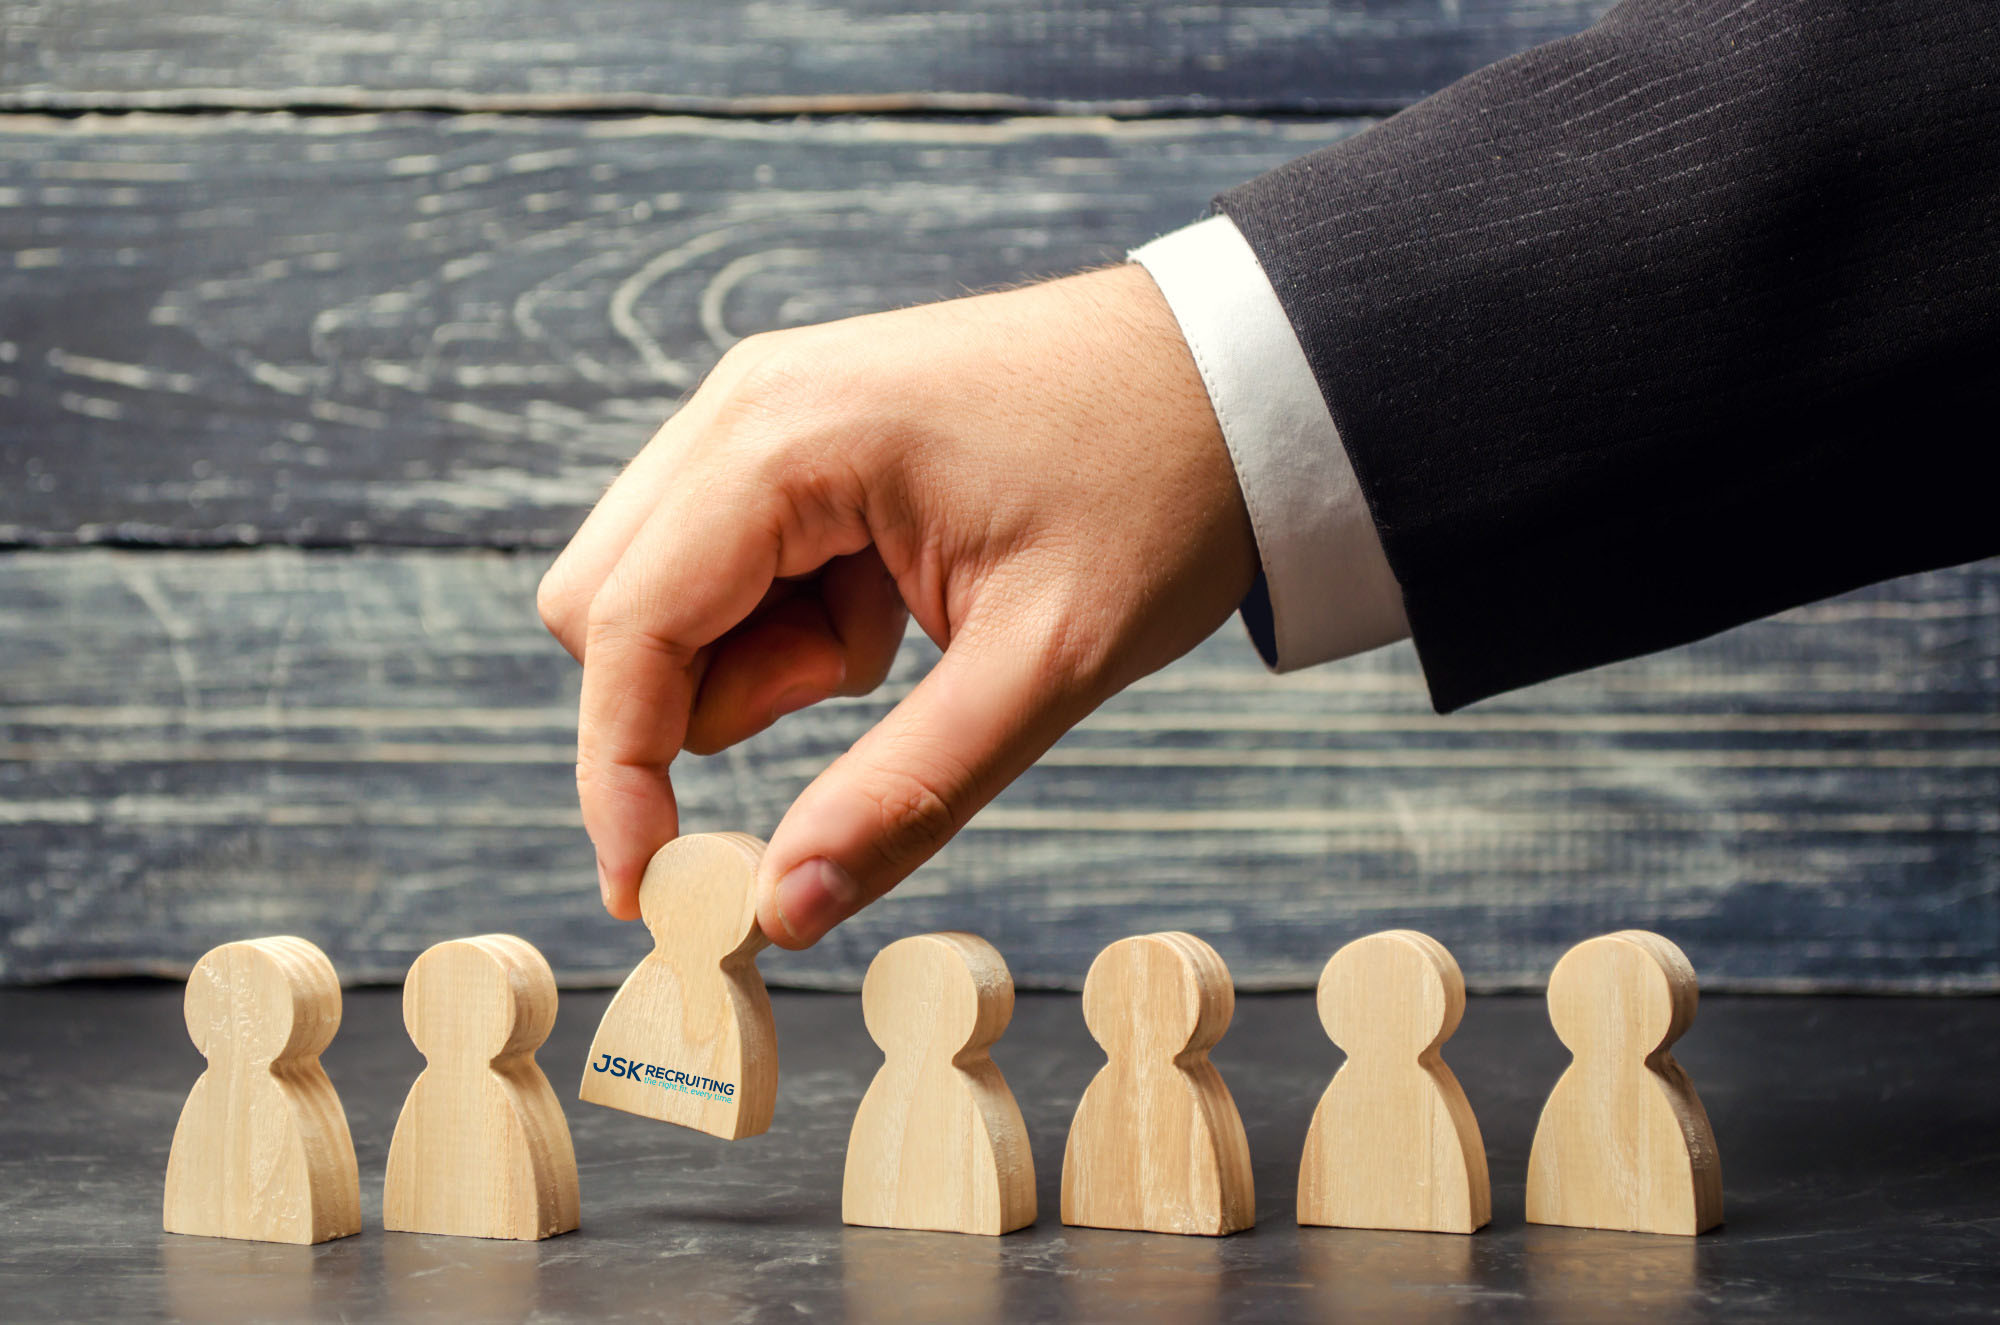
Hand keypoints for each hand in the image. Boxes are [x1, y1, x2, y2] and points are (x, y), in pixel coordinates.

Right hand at [537, 262, 1255, 946]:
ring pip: (662, 589)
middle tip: (859, 695)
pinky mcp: (797, 430)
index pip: (623, 630)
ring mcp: (765, 407)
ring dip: (756, 658)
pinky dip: (787, 618)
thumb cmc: (1159, 495)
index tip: (652, 894)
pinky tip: (899, 598)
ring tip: (903, 634)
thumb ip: (906, 794)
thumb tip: (780, 913)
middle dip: (705, 698)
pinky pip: (725, 561)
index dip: (617, 775)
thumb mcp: (1045, 666)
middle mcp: (744, 404)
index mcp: (785, 439)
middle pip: (609, 607)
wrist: (1240, 380)